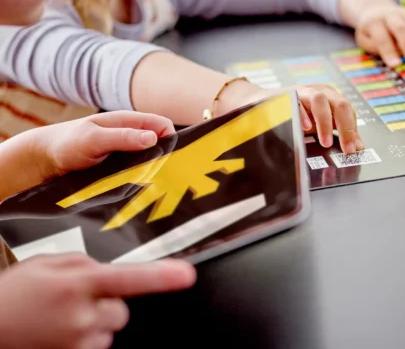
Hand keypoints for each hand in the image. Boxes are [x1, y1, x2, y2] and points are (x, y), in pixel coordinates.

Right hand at [0, 254, 194, 348]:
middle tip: (74, 301)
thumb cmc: (13, 295)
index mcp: (78, 284)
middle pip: (122, 310)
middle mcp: (81, 316)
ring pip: (108, 331)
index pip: (129, 279)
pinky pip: (96, 348)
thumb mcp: (47, 265)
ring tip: (58, 319)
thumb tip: (109, 272)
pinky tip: (58, 334)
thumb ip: (84, 264)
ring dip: (93, 325)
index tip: (187, 275)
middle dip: (106, 304)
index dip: (160, 277)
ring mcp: (77, 344)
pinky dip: (83, 341)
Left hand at [37, 112, 175, 180]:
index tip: (163, 158)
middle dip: (156, 162)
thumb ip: (123, 137)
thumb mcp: (94, 139)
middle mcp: (129, 137)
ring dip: (143, 175)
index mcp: (128, 121)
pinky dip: (132, 183)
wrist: (40, 162)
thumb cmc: (65, 143)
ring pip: (147, 164)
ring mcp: (124, 154)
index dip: (169, 140)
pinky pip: (134, 176)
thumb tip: (154, 138)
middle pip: (158, 147)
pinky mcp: (117, 170)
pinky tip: (122, 189)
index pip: (162, 126)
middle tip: (143, 175)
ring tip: (127, 183)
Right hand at [217, 82, 363, 154]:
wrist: (266, 104)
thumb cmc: (298, 115)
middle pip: (340, 104)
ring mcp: (303, 91)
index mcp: (333, 98)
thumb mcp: (321, 123)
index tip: (353, 150)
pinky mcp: (286, 94)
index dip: (353, 131)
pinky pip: (295, 101)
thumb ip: (339, 132)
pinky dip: (302, 114)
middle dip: (346, 128)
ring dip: (325, 121)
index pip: (349, 112)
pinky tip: (305, 128)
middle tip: (347, 148)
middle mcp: (321, 92)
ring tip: (326, 142)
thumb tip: (358, 146)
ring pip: (319, 100)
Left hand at [355, 5, 404, 67]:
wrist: (376, 10)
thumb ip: (376, 48)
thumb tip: (395, 56)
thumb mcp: (365, 39)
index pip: (381, 36)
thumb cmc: (372, 31)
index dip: (388, 51)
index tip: (395, 65)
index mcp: (374, 23)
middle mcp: (391, 16)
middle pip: (401, 27)